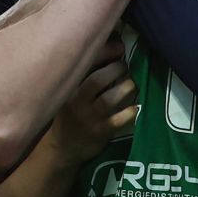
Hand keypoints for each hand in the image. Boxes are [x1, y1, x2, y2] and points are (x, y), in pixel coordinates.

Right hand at [48, 40, 136, 162]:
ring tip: (131, 84)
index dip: (105, 53)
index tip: (119, 48)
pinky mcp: (101, 132)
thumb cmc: (69, 115)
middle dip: (117, 69)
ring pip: (110, 99)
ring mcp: (89, 118)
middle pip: (98, 80)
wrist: (63, 149)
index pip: (85, 65)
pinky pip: (120, 119)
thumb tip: (112, 47)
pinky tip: (135, 106)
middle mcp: (76, 102)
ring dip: (126, 87)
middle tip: (125, 67)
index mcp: (68, 89)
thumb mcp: (69, 94)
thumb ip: (85, 75)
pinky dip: (131, 110)